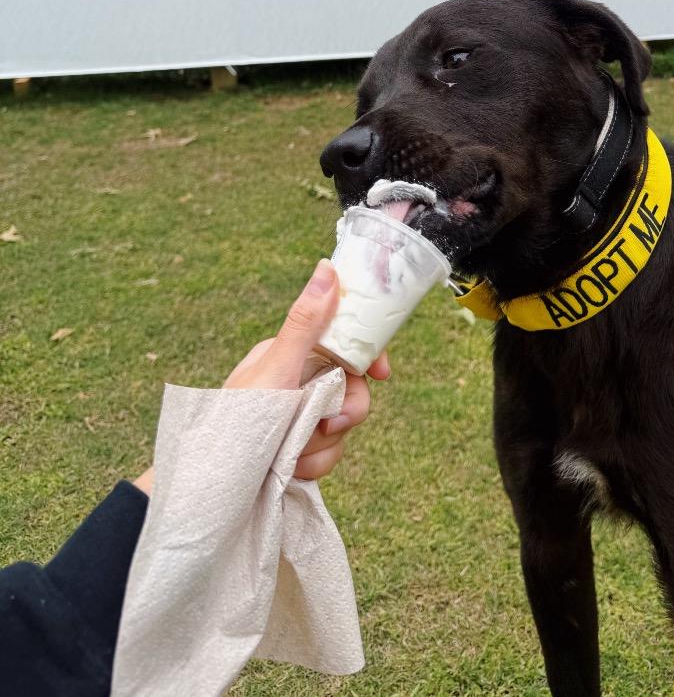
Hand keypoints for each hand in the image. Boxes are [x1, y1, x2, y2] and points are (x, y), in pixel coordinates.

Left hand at [133, 260, 389, 493]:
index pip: (343, 342)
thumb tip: (327, 267)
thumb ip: (305, 323)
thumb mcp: (276, 369)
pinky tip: (290, 469)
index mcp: (291, 353)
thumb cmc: (236, 421)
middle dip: (345, 411)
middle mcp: (297, 381)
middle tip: (327, 423)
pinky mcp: (300, 447)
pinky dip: (315, 463)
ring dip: (323, 444)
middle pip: (352, 386)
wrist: (211, 486)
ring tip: (291, 454)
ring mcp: (298, 416)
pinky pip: (331, 452)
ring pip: (343, 423)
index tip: (381, 374)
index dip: (368, 355)